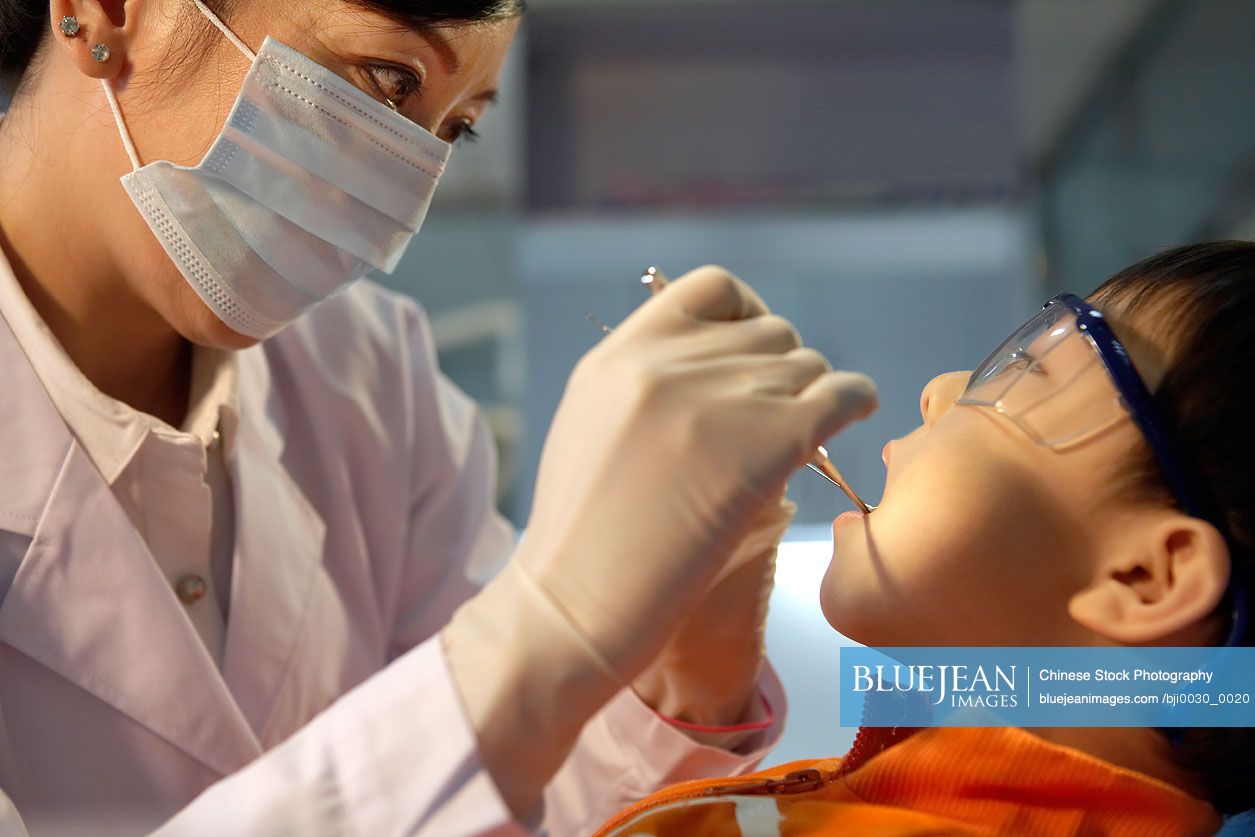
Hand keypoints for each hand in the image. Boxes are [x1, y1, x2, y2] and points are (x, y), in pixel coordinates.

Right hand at [444, 266, 876, 817]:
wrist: (571, 606)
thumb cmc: (577, 541)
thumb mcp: (591, 427)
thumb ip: (644, 385)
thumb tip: (713, 368)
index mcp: (621, 355)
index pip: (712, 289)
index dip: (747, 315)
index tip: (754, 355)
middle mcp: (669, 362)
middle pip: (770, 331)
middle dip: (781, 370)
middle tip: (777, 418)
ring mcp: (718, 398)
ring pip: (808, 364)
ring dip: (812, 396)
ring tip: (801, 437)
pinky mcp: (765, 443)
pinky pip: (842, 394)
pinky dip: (856, 401)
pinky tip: (854, 418)